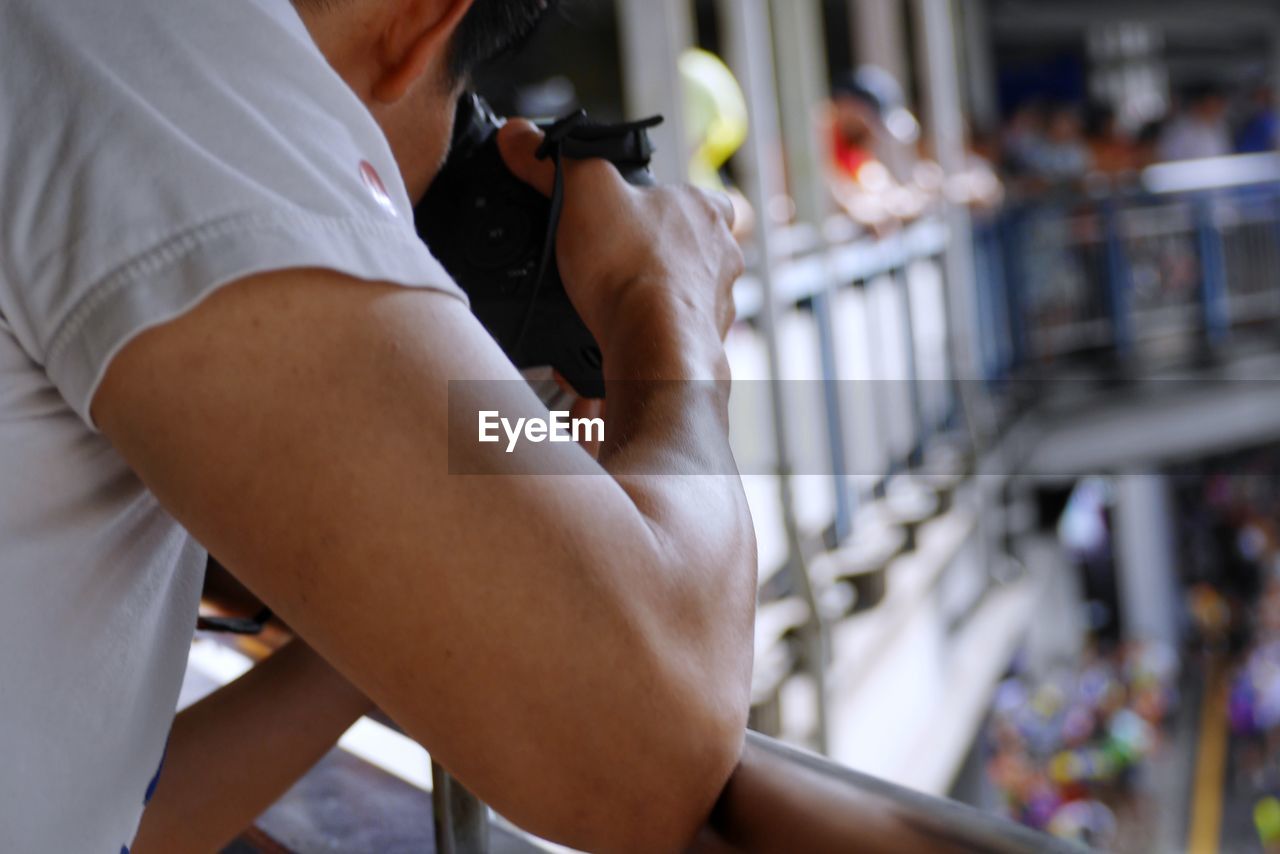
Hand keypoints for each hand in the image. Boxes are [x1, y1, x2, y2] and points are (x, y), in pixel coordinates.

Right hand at [497, 120, 743, 348]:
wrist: (654, 346)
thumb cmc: (632, 270)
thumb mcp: (581, 192)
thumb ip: (551, 161)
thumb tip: (518, 136)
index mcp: (702, 209)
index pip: (699, 194)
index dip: (668, 201)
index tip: (639, 212)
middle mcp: (720, 255)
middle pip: (694, 246)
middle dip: (659, 253)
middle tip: (620, 260)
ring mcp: (718, 302)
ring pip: (690, 291)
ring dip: (660, 295)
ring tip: (619, 300)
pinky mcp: (706, 342)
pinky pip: (679, 334)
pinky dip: (656, 333)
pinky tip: (626, 334)